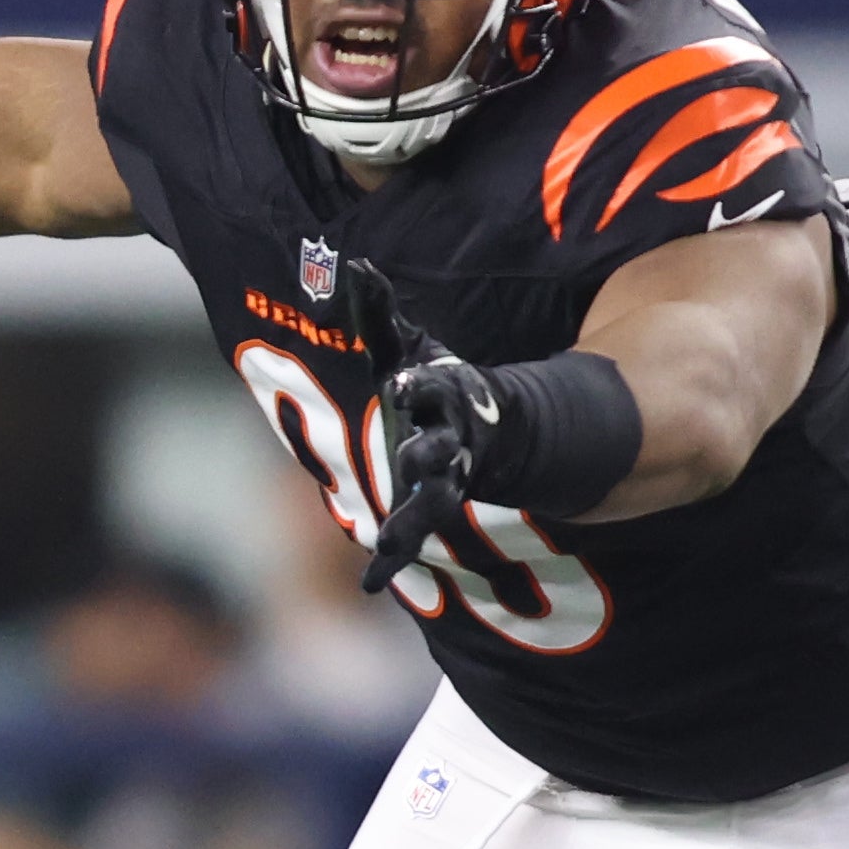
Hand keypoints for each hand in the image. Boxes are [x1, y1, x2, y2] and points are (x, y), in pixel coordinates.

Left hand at [355, 269, 484, 594]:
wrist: (491, 430)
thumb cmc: (437, 383)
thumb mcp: (408, 347)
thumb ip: (380, 314)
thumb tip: (357, 265)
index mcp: (443, 396)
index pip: (433, 388)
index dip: (419, 385)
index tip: (401, 382)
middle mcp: (449, 440)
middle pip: (440, 449)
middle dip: (427, 453)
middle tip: (411, 460)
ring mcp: (445, 479)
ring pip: (432, 502)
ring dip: (411, 521)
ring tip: (386, 542)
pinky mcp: (432, 505)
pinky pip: (412, 535)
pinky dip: (392, 559)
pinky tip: (370, 583)